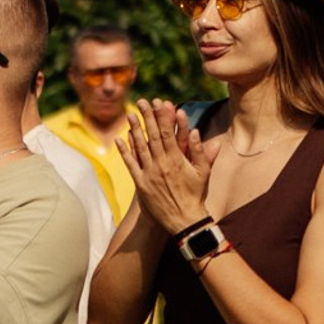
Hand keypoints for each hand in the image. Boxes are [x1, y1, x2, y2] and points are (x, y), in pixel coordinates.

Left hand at [119, 100, 214, 236]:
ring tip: (130, 114)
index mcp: (177, 160)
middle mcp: (162, 164)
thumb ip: (201, 151)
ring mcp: (150, 174)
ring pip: (140, 147)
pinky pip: (131, 165)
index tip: (158, 103)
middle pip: (152, 136)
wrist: (185, 220)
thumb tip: (196, 132)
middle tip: (142, 102)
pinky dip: (125, 151)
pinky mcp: (141, 184)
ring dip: (134, 129)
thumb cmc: (196, 196)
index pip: (168, 133)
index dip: (162, 116)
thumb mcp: (203, 173)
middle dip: (147, 117)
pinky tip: (120, 139)